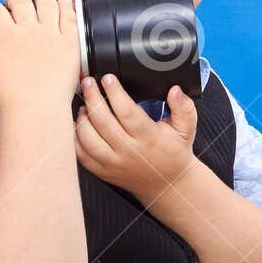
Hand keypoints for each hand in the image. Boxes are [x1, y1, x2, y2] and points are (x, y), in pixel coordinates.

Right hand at [0, 0, 79, 113]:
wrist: (37, 108)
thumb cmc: (9, 97)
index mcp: (7, 36)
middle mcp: (29, 30)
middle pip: (22, 2)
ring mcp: (51, 34)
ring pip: (47, 4)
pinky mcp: (69, 42)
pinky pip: (69, 17)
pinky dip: (66, 6)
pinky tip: (65, 1)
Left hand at [74, 74, 197, 203]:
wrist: (167, 184)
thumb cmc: (174, 153)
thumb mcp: (186, 129)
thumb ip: (184, 107)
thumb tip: (175, 90)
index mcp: (149, 138)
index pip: (127, 113)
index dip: (115, 93)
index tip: (108, 78)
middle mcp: (129, 152)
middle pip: (104, 123)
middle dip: (92, 98)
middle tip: (88, 82)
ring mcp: (113, 163)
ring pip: (89, 139)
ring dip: (82, 119)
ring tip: (84, 103)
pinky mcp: (102, 171)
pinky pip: (82, 155)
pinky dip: (75, 138)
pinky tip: (78, 123)